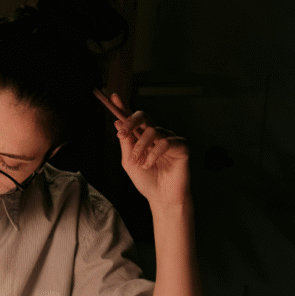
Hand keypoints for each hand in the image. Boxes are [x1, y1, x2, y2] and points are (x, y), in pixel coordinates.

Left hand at [110, 93, 190, 207]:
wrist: (161, 197)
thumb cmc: (147, 181)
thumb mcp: (129, 162)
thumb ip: (126, 143)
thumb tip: (118, 123)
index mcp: (143, 137)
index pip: (133, 119)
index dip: (123, 107)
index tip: (112, 97)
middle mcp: (156, 135)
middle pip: (143, 117)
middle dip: (130, 122)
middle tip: (122, 132)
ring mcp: (169, 139)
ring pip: (153, 131)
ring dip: (141, 147)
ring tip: (138, 161)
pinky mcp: (181, 146)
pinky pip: (165, 143)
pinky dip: (153, 154)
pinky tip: (149, 164)